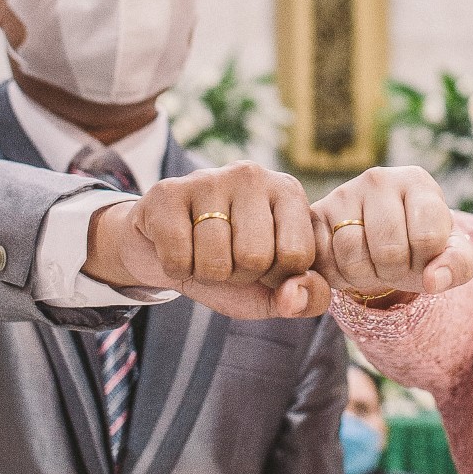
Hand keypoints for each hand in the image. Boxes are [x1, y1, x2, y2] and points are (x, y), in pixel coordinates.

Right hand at [84, 161, 329, 319]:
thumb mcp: (276, 288)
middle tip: (227, 259)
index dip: (276, 276)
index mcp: (288, 191)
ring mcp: (208, 178)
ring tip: (202, 252)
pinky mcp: (168, 192)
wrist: (165, 248)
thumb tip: (294, 298)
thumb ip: (307, 298)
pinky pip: (178, 258)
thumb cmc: (231, 265)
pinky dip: (177, 269)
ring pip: (215, 261)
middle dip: (238, 276)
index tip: (262, 265)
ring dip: (206, 274)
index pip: (297, 255)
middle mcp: (252, 175)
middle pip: (255, 258)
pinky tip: (178, 248)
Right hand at [311, 166, 472, 303]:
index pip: (428, 237)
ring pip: (352, 255)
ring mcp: (342, 193)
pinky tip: (348, 265)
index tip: (424, 255)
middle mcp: (378, 179)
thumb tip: (434, 282)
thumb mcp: (450, 254)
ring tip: (372, 264)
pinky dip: (338, 276)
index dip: (427, 261)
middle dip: (395, 272)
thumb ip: (457, 266)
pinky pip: (323, 259)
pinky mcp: (315, 214)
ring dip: (365, 277)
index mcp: (417, 181)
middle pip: (389, 250)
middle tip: (395, 264)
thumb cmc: (421, 244)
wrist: (383, 241)